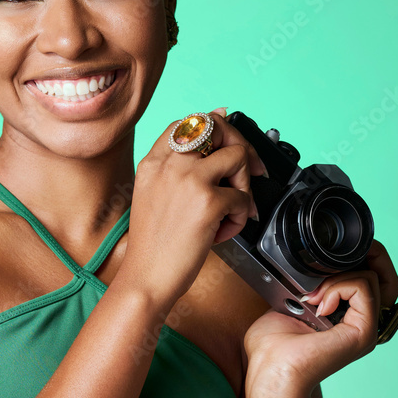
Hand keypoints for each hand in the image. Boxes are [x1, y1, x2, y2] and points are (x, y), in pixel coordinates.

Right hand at [115, 108, 266, 312]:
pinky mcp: (207, 202)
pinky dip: (242, 215)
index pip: (188, 122)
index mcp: (154, 161)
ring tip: (233, 208)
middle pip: (217, 127)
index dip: (215, 126)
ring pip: (238, 156)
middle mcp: (170, 164)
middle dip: (241, 146)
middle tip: (250, 170)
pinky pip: (243, 196)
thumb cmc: (153, 242)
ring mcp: (189, 180)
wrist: (146, 276)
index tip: (229, 141)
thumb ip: (176, 168)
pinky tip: (225, 230)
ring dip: (245, 182)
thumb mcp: (152, 193)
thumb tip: (205, 141)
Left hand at [243, 239, 397, 396]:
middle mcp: (361, 322)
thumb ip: (305, 284)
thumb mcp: (288, 302)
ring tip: (315, 296)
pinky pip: (364, 288)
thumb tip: (308, 265)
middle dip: (359, 257)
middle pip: (382, 274)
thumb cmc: (272, 343)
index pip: (371, 275)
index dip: (358, 257)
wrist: (270, 368)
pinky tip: (319, 304)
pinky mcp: (363, 332)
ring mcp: (365, 328)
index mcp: (346, 315)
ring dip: (338, 277)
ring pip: (371, 277)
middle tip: (327, 268)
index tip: (326, 260)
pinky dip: (339, 286)